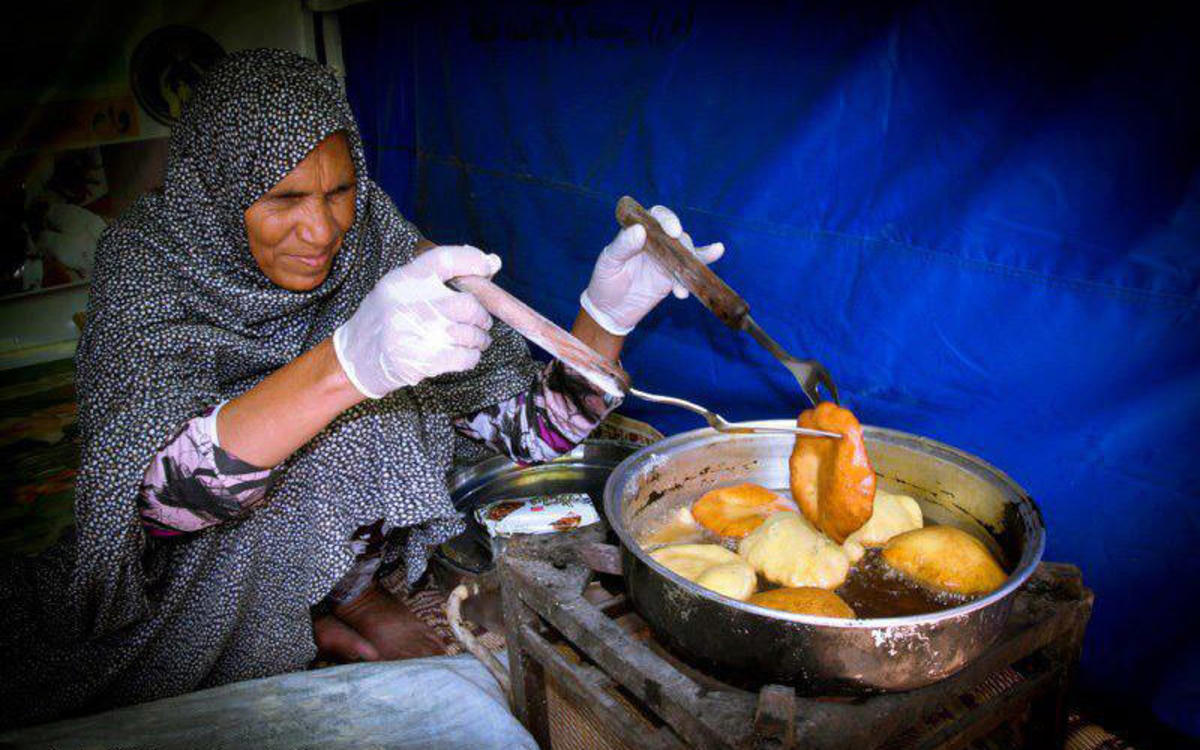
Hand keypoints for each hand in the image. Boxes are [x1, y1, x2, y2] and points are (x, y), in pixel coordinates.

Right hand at [333, 245, 498, 397]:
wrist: (356, 357)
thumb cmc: (387, 318)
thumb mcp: (403, 287)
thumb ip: (441, 274)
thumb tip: (493, 263)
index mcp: (403, 280)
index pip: (445, 259)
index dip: (472, 261)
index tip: (488, 267)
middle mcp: (409, 304)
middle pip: (468, 304)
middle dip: (481, 316)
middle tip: (480, 321)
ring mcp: (417, 334)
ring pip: (472, 334)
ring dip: (479, 339)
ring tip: (474, 339)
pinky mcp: (422, 361)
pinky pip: (466, 357)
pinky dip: (472, 356)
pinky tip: (464, 353)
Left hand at [580, 205, 724, 334]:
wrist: (610, 311)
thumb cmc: (605, 282)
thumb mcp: (608, 263)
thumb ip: (622, 246)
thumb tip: (639, 230)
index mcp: (638, 233)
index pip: (656, 217)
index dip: (667, 219)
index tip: (673, 230)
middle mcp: (655, 243)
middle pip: (676, 235)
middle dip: (682, 243)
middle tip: (682, 254)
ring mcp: (666, 260)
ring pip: (685, 252)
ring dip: (691, 262)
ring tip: (685, 280)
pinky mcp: (673, 277)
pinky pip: (690, 268)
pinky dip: (704, 261)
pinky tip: (717, 250)